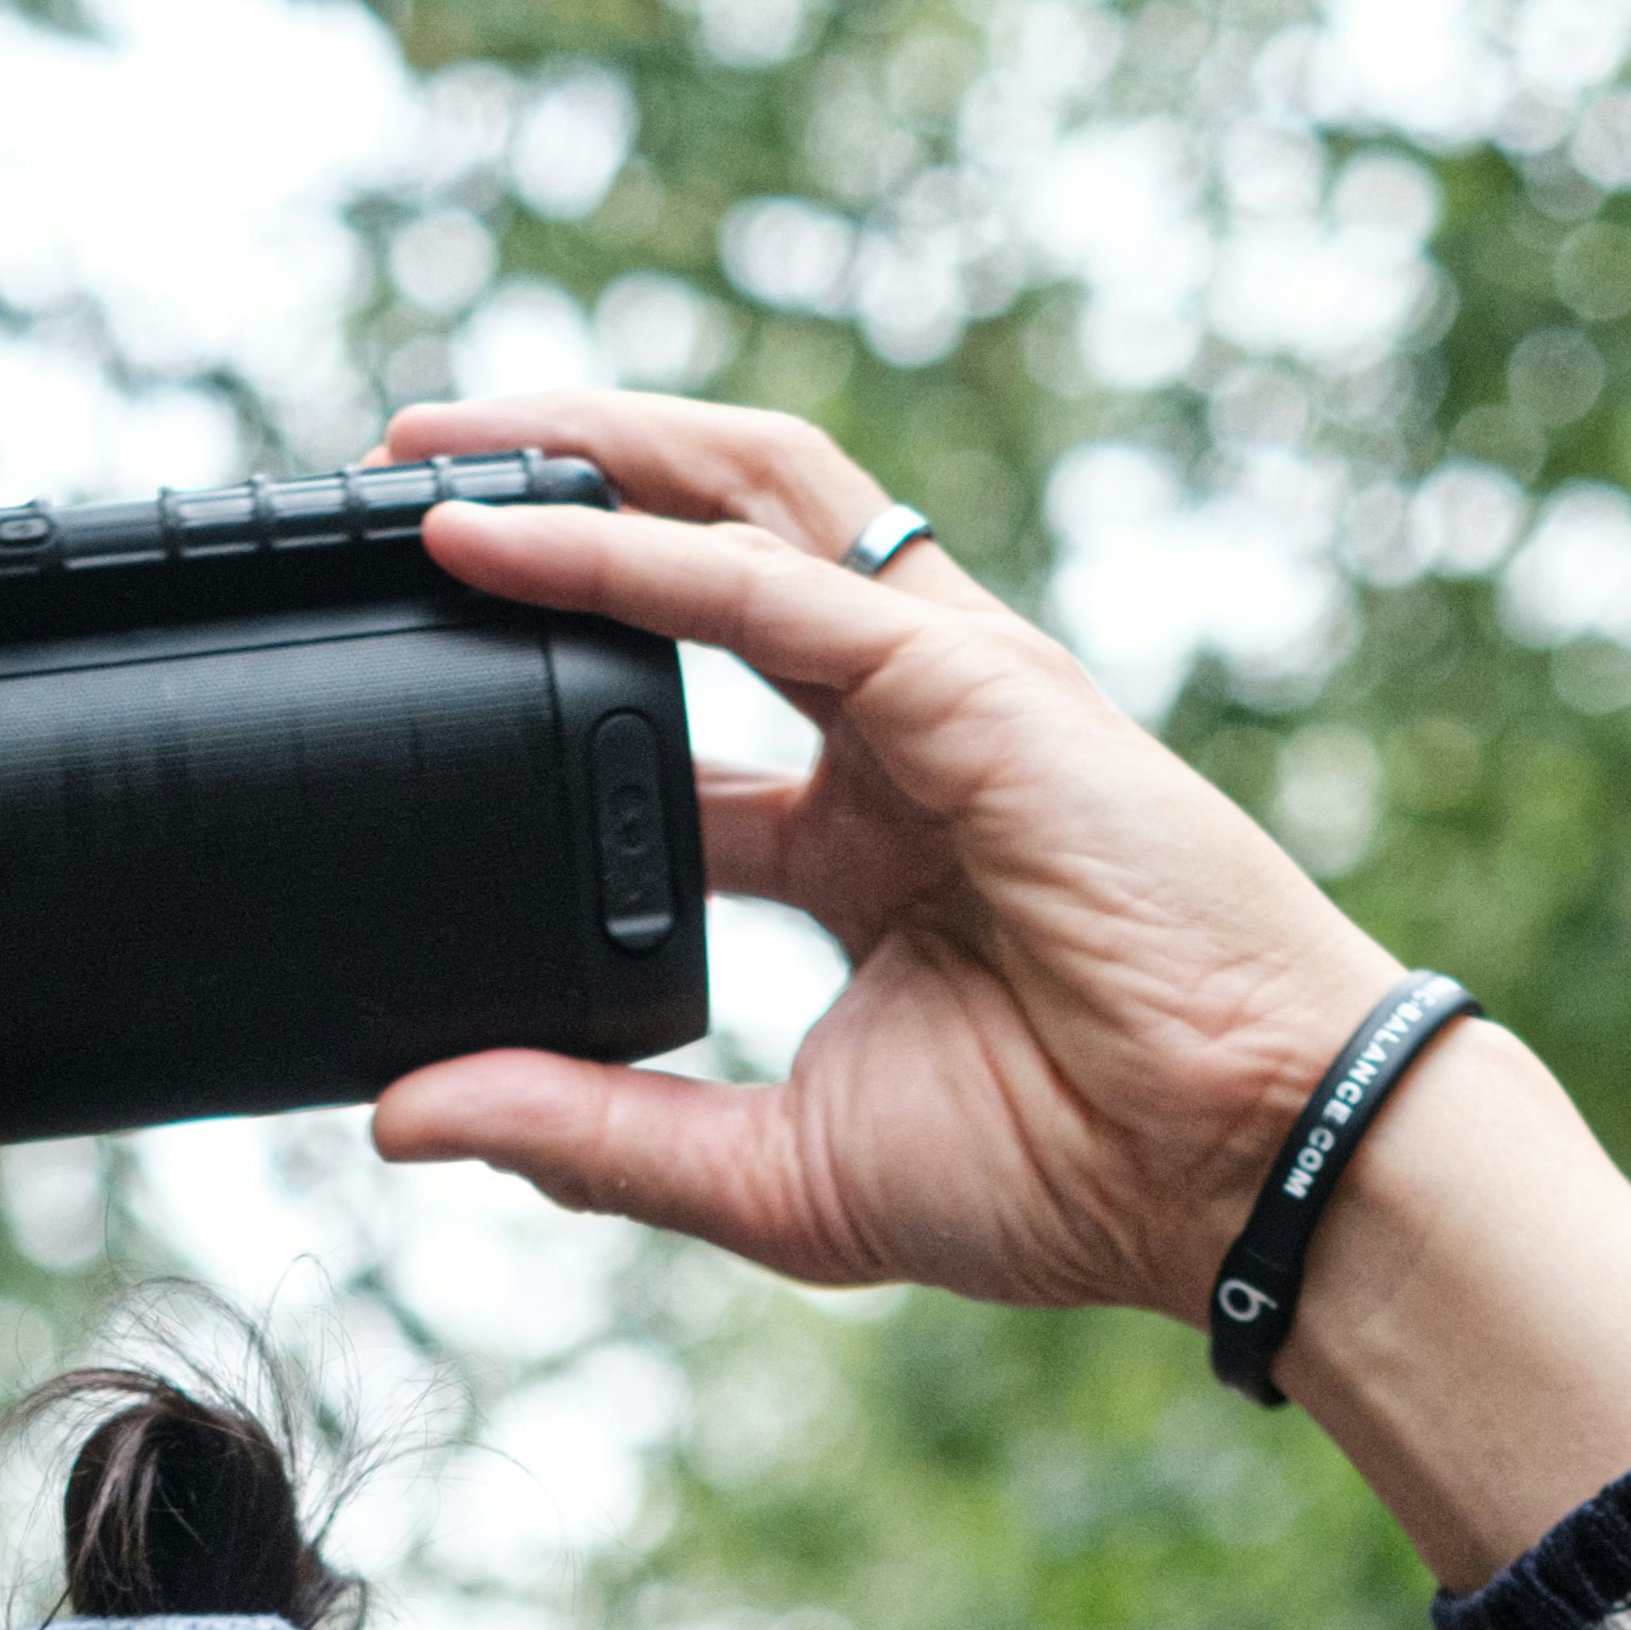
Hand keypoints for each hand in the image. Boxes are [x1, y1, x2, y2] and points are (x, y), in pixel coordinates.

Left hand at [369, 390, 1396, 1318]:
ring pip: (742, 504)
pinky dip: (632, 557)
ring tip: (432, 453)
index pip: (675, 726)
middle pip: (701, 550)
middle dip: (558, 496)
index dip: (547, 684)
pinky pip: (771, 587)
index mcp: (855, 842)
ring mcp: (939, 693)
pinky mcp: (971, 684)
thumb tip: (405, 1119)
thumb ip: (588, 1137)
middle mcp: (892, 737)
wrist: (1230, 1171)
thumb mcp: (767, 1176)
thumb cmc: (1054, 1171)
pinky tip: (508, 543)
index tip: (417, 676)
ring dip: (586, 458)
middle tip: (400, 483)